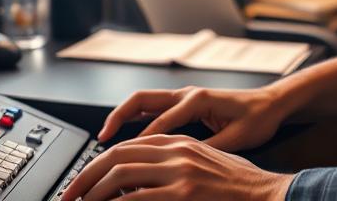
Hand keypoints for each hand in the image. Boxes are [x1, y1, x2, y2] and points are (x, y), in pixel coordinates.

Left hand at [59, 134, 291, 200]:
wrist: (268, 193)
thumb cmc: (240, 185)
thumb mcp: (202, 165)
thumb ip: (170, 167)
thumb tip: (136, 185)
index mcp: (178, 142)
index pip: (127, 146)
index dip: (99, 162)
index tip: (83, 181)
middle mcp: (175, 150)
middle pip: (116, 156)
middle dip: (85, 177)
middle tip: (68, 196)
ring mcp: (179, 171)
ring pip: (120, 174)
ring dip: (93, 192)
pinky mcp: (184, 192)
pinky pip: (137, 198)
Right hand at [97, 86, 288, 151]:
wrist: (272, 103)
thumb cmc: (258, 119)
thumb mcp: (235, 139)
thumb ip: (206, 149)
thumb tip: (179, 166)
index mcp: (197, 100)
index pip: (159, 123)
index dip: (139, 143)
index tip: (123, 160)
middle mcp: (187, 94)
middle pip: (141, 100)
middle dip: (117, 118)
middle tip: (101, 139)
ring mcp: (185, 95)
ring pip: (144, 101)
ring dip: (123, 116)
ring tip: (106, 137)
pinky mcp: (186, 101)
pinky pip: (154, 106)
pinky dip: (137, 117)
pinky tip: (127, 134)